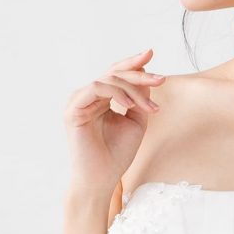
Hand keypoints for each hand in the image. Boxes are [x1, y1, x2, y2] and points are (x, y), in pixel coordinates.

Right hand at [63, 48, 165, 197]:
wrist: (101, 180)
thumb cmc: (116, 155)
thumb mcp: (136, 122)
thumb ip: (140, 99)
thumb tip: (147, 74)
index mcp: (99, 99)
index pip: (116, 74)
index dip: (133, 64)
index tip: (151, 53)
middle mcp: (86, 96)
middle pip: (113, 72)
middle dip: (139, 74)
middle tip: (160, 80)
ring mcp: (78, 101)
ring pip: (108, 79)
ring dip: (133, 89)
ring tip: (149, 108)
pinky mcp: (73, 108)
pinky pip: (97, 87)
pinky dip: (117, 93)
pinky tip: (131, 106)